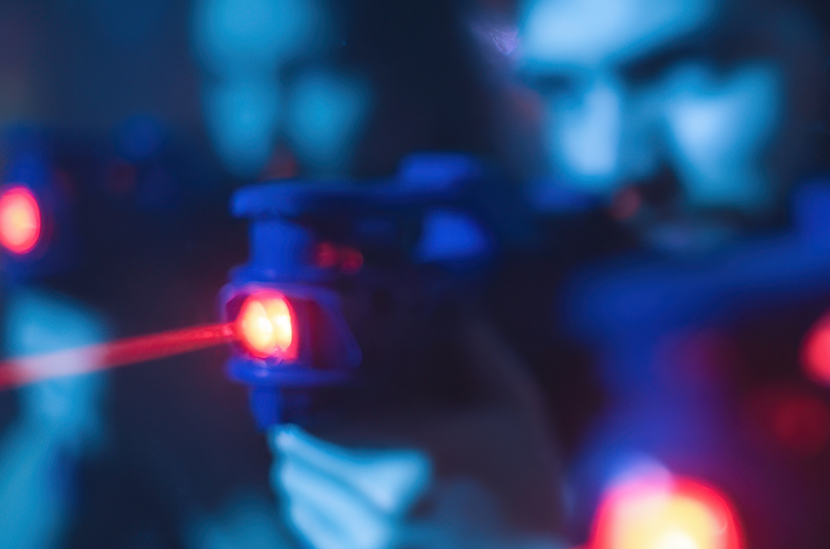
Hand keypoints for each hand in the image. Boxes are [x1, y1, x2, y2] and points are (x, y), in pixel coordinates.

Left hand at [269, 319, 567, 548]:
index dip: (302, 424)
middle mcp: (380, 509)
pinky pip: (320, 542)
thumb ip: (482, 353)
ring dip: (303, 485)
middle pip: (299, 471)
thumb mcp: (516, 410)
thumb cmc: (530, 487)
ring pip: (303, 508)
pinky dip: (317, 520)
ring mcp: (371, 548)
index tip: (301, 416)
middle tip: (300, 438)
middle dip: (298, 452)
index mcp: (411, 459)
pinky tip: (330, 508)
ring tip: (310, 471)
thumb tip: (457, 305)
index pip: (318, 436)